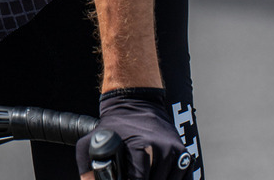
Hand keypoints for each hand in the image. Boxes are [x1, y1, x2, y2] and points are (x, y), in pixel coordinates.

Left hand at [76, 88, 192, 179]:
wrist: (136, 100)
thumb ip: (88, 166)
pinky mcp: (185, 155)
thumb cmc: (115, 124)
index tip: (125, 178)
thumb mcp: (93, 140)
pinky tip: (159, 175)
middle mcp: (163, 150)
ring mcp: (176, 153)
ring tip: (145, 173)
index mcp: (142, 148)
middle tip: (133, 174)